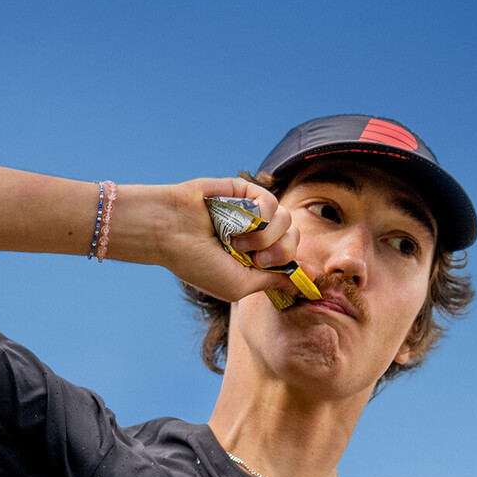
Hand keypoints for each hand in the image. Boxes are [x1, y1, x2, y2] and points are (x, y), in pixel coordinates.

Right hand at [155, 177, 301, 304]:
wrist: (169, 232)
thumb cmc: (197, 263)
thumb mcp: (240, 284)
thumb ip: (274, 280)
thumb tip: (307, 279)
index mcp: (254, 258)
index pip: (290, 258)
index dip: (289, 264)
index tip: (268, 267)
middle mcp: (256, 234)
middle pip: (294, 239)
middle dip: (277, 252)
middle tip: (251, 256)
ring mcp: (251, 212)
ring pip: (286, 220)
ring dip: (263, 236)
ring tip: (235, 240)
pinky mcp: (245, 191)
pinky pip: (271, 201)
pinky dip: (258, 214)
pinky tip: (238, 221)